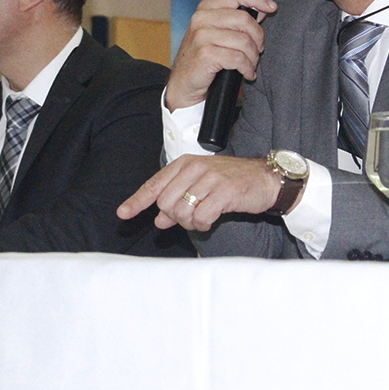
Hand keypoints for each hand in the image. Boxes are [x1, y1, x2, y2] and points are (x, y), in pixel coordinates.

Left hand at [118, 154, 284, 231]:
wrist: (265, 179)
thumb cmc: (232, 183)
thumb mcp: (201, 186)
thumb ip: (178, 201)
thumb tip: (159, 219)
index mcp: (185, 164)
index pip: (155, 184)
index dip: (137, 201)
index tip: (123, 214)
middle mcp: (195, 168)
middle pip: (166, 202)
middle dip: (175, 217)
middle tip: (191, 218)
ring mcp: (209, 179)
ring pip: (181, 211)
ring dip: (190, 223)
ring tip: (203, 218)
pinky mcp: (223, 192)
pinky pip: (201, 217)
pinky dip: (203, 225)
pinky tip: (210, 221)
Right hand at [165, 0, 275, 110]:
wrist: (184, 82)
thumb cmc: (204, 56)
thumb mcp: (216, 32)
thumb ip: (236, 19)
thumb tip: (262, 9)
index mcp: (206, 8)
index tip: (272, 7)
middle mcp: (202, 18)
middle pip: (244, 19)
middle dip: (258, 37)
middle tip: (259, 49)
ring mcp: (202, 36)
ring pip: (243, 41)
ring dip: (253, 56)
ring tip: (251, 64)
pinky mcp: (205, 54)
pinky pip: (238, 59)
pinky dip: (247, 68)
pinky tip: (247, 73)